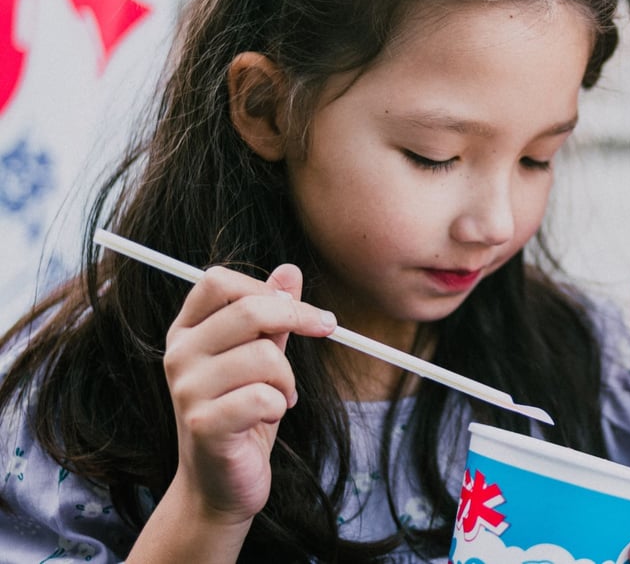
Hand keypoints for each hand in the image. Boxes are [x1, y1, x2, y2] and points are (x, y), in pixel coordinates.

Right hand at [162, 264, 335, 525]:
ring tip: (279, 397)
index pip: (217, 282)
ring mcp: (186, 390)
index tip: (305, 308)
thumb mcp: (260, 358)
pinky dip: (280, 406)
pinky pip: (265, 397)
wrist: (219, 483)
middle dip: (299, 319)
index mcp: (187, 331)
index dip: (266, 288)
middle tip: (326, 330)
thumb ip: (272, 315)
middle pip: (249, 310)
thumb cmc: (242, 413)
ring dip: (288, 378)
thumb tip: (290, 271)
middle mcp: (179, 355)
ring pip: (266, 356)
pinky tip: (267, 419)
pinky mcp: (203, 424)